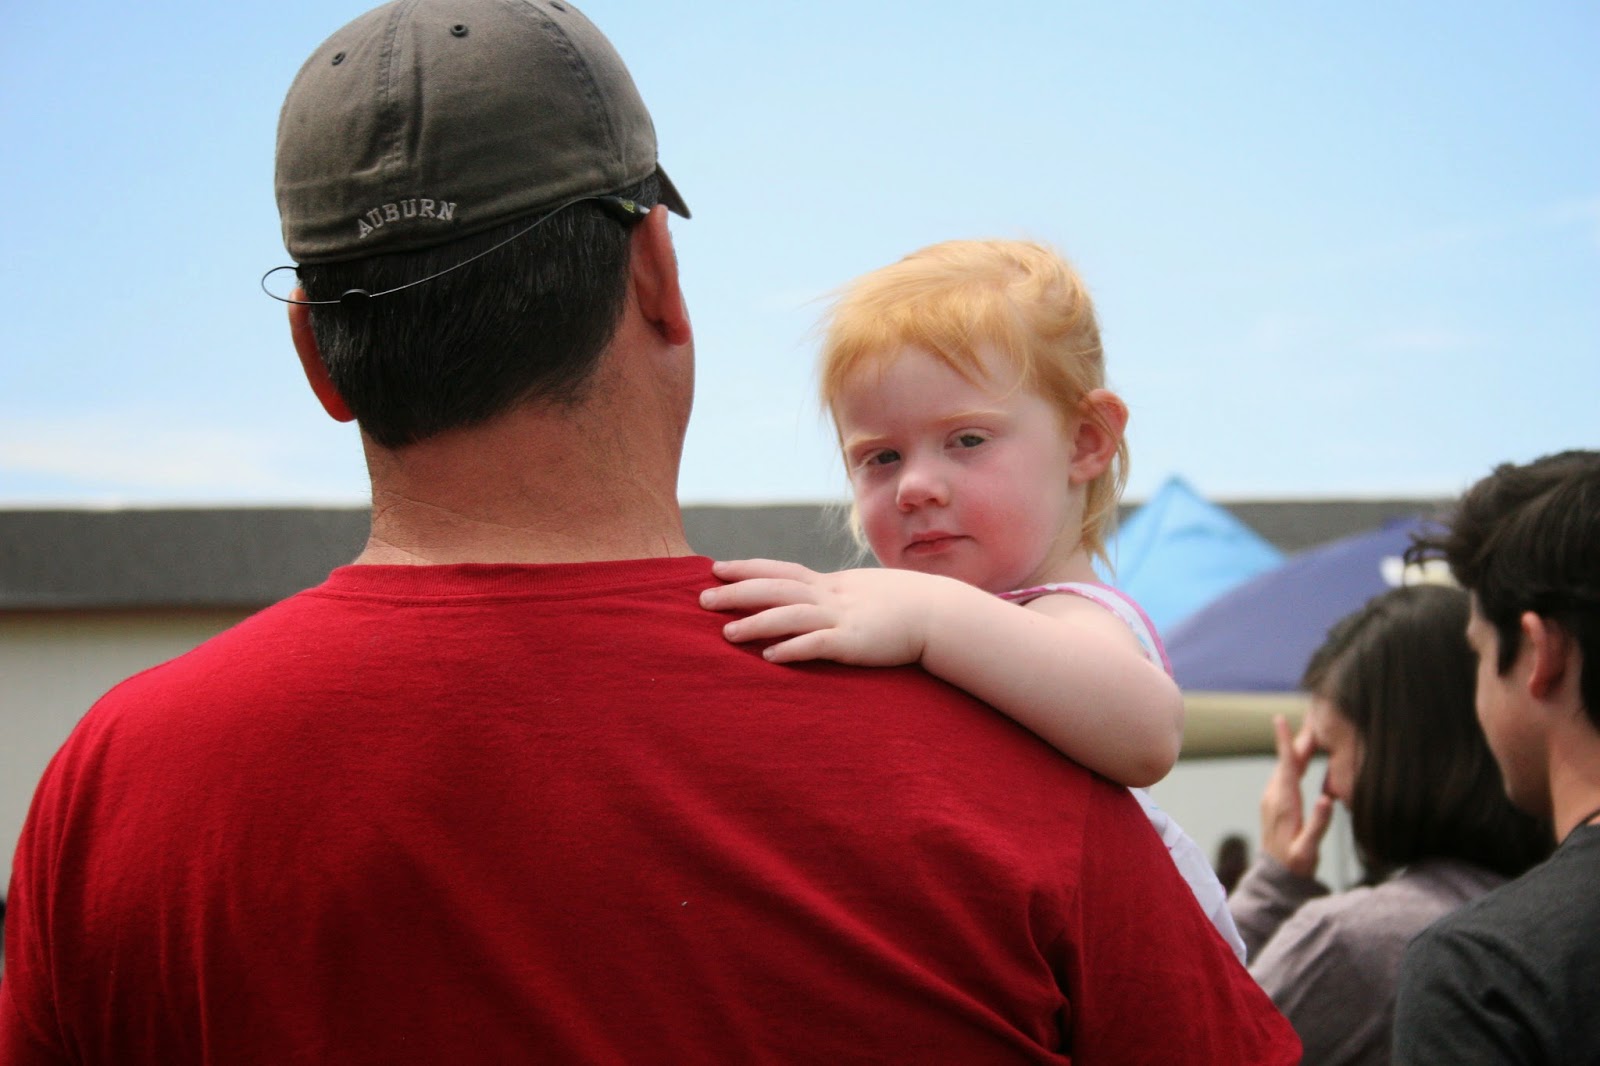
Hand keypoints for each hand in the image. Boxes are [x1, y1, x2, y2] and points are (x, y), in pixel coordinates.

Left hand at [699, 559, 943, 665]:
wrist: (936, 612)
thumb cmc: (900, 604)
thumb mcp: (860, 591)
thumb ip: (834, 595)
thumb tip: (811, 599)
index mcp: (829, 583)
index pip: (779, 570)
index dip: (747, 568)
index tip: (716, 568)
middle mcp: (830, 596)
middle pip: (775, 589)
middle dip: (737, 593)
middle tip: (701, 598)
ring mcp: (841, 618)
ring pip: (790, 616)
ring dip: (756, 623)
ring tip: (726, 634)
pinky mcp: (853, 642)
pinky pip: (817, 645)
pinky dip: (792, 649)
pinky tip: (769, 656)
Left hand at [1259, 713, 1333, 879]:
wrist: (1276, 876)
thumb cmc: (1295, 863)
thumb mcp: (1308, 848)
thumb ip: (1318, 824)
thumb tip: (1327, 799)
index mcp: (1284, 803)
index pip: (1286, 766)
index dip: (1284, 742)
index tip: (1280, 719)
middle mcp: (1274, 796)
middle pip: (1285, 761)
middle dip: (1296, 738)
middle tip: (1310, 718)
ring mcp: (1272, 798)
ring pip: (1284, 767)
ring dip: (1294, 748)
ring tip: (1310, 731)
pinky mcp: (1274, 802)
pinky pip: (1284, 775)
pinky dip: (1293, 761)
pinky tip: (1303, 757)